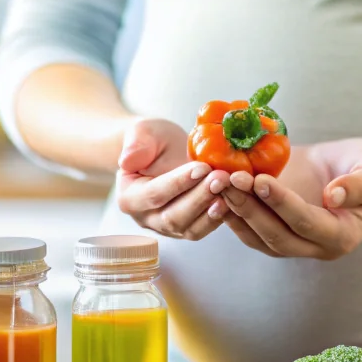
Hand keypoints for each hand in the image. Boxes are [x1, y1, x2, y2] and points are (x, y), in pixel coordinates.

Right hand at [116, 118, 231, 240]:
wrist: (162, 152)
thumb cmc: (152, 140)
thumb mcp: (142, 132)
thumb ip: (136, 144)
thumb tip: (127, 160)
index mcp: (129, 197)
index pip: (154, 194)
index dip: (179, 183)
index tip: (202, 167)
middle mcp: (146, 218)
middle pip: (173, 217)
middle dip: (200, 198)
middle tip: (222, 178)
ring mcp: (166, 227)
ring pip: (190, 229)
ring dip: (212, 211)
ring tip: (231, 189)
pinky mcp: (187, 228)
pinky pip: (203, 229)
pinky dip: (219, 217)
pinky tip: (234, 199)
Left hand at [222, 138, 361, 259]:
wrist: (353, 168)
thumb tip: (335, 197)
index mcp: (343, 236)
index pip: (307, 223)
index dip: (283, 204)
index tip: (260, 180)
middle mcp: (316, 247)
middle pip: (277, 236)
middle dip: (251, 208)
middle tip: (230, 180)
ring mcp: (294, 244)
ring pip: (259, 237)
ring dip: (237, 212)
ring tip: (219, 183)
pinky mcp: (276, 232)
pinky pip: (250, 231)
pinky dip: (232, 215)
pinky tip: (216, 194)